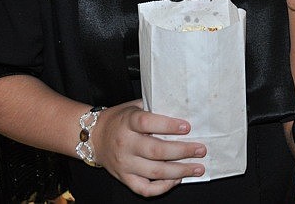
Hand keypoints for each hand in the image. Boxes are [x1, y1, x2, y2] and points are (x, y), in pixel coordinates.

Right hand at [92, 100, 206, 196]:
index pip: (147, 123)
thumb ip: (155, 107)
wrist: (94, 137)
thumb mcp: (134, 107)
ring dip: (180, 171)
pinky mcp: (124, 178)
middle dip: (183, 151)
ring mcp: (124, 163)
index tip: (187, 127)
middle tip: (200, 150)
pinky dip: (163, 187)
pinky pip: (145, 188)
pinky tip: (177, 179)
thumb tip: (183, 109)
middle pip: (156, 151)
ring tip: (198, 168)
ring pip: (155, 172)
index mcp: (128, 122)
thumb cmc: (120, 120)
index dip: (168, 125)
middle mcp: (125, 144)